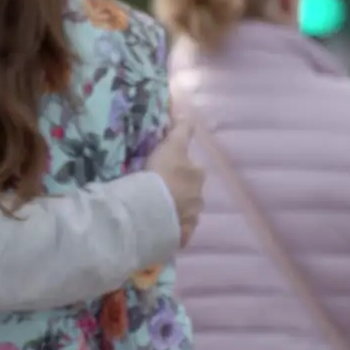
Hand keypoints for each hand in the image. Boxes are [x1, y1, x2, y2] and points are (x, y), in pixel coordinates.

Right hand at [147, 119, 204, 246]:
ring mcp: (191, 219)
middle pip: (190, 191)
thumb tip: (188, 113)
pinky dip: (172, 229)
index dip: (182, 167)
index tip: (168, 168)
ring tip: (157, 209)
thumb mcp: (171, 145)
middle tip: (159, 188)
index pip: (193, 169)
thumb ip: (181, 129)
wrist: (151, 209)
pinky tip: (160, 227)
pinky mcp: (181, 237)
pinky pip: (178, 232)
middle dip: (180, 190)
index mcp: (197, 176)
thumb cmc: (162, 173)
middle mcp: (199, 198)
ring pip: (185, 212)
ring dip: (175, 209)